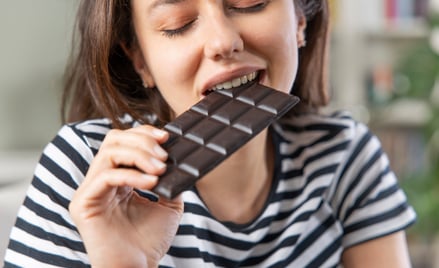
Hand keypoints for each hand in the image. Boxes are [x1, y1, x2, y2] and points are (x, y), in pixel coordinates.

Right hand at [69, 125, 182, 266]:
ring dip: (139, 155)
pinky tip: (152, 182)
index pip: (124, 141)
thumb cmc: (150, 240)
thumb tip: (180, 158)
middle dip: (142, 142)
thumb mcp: (169, 203)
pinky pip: (105, 176)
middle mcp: (101, 180)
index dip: (144, 133)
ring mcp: (90, 190)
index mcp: (118, 177)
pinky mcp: (82, 203)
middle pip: (113, 139)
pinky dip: (132, 175)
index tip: (167, 136)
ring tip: (160, 169)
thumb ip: (171, 179)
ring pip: (109, 152)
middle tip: (164, 156)